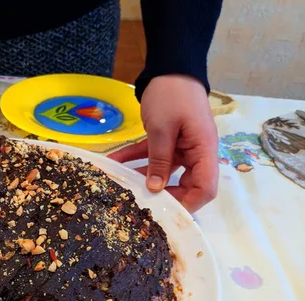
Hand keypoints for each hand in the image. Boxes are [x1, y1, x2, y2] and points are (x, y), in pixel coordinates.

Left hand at [109, 75, 218, 212]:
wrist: (169, 67)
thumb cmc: (172, 95)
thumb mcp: (162, 129)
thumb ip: (159, 160)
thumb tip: (154, 189)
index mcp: (204, 151)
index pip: (206, 188)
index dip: (189, 204)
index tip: (166, 213)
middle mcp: (196, 153)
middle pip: (186, 185)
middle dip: (163, 196)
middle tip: (139, 203)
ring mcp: (182, 147)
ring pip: (164, 172)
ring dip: (143, 178)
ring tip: (122, 187)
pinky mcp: (168, 141)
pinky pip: (153, 156)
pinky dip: (135, 159)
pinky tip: (114, 162)